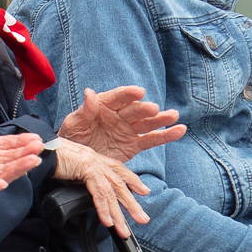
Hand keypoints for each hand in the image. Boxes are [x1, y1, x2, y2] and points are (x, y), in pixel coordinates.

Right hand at [48, 139, 150, 231]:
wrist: (40, 149)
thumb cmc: (51, 158)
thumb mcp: (72, 170)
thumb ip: (82, 179)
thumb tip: (86, 194)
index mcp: (96, 159)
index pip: (119, 170)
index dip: (133, 180)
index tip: (144, 191)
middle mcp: (97, 160)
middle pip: (120, 184)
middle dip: (132, 204)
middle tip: (143, 219)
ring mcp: (93, 163)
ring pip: (112, 192)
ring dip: (119, 213)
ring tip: (124, 229)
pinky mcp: (86, 168)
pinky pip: (99, 192)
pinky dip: (104, 208)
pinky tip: (107, 220)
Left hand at [60, 85, 183, 161]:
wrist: (76, 160)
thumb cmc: (72, 137)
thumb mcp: (73, 124)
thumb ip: (84, 111)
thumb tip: (89, 93)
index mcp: (104, 106)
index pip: (118, 98)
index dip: (128, 95)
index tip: (138, 92)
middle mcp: (119, 116)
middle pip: (135, 110)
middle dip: (145, 109)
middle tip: (154, 109)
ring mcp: (128, 130)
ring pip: (147, 123)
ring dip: (161, 119)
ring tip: (173, 116)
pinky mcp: (134, 145)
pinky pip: (151, 140)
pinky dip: (166, 136)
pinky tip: (179, 130)